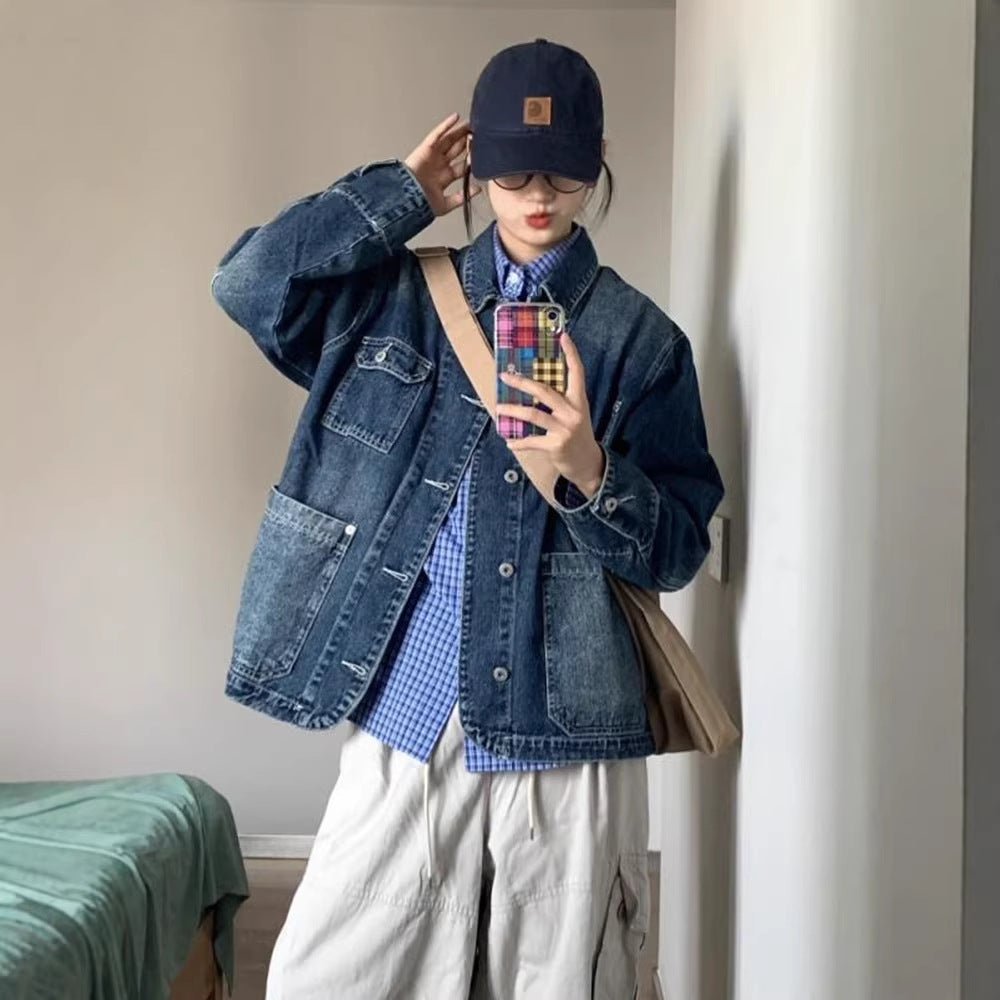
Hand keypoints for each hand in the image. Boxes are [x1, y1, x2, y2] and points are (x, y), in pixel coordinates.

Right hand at [404, 113, 481, 216]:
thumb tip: (478, 189)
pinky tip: (456, 118)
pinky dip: (446, 125)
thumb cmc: (420, 204)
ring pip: (449, 140)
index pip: (462, 166)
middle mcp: (439, 165)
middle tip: (480, 135)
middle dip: (468, 143)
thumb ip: (462, 197)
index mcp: (444, 178)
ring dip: (460, 132)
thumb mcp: (445, 204)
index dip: (473, 160)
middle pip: (457, 150)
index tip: (484, 154)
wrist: (406, 200)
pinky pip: (437, 134)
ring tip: (471, 124)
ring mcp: (433, 156)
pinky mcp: (426, 148)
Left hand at [496, 333, 605, 496]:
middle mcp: (573, 412)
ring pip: (533, 414)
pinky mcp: (556, 445)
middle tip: (504, 376)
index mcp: (578, 400)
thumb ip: (560, 400)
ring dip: (513, 410)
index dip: (571, 353)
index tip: (563, 336)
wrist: (588, 463)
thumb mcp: (575, 413)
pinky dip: (518, 442)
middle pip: (544, 391)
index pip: (577, 372)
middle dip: (522, 382)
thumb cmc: (577, 434)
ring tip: (499, 408)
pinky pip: (532, 441)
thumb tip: (533, 387)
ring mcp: (564, 429)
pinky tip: (509, 442)